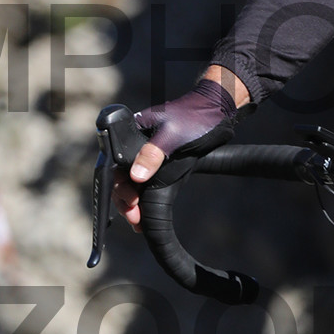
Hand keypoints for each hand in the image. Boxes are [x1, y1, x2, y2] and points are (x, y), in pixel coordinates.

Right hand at [116, 74, 243, 226]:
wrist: (217, 111)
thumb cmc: (194, 117)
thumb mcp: (172, 136)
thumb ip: (152, 154)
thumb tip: (135, 176)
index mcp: (132, 132)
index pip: (115, 162)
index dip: (118, 185)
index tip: (130, 202)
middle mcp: (136, 145)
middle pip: (121, 176)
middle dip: (125, 199)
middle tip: (134, 218)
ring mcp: (149, 155)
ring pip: (133, 183)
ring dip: (133, 203)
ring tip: (136, 222)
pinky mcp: (161, 163)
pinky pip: (147, 183)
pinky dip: (145, 198)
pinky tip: (145, 214)